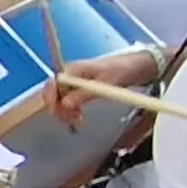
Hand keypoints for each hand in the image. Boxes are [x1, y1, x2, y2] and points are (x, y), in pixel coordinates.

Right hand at [44, 49, 162, 127]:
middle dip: (57, 108)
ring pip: (59, 98)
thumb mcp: (105, 84)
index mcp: (73, 69)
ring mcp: (74, 81)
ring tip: (77, 121)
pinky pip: (68, 100)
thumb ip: (84, 94)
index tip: (58, 112)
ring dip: (64, 111)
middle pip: (53, 92)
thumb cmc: (121, 70)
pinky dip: (70, 110)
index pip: (52, 83)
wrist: (136, 66)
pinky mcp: (79, 88)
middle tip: (71, 120)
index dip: (51, 99)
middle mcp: (70, 74)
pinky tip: (78, 117)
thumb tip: (64, 104)